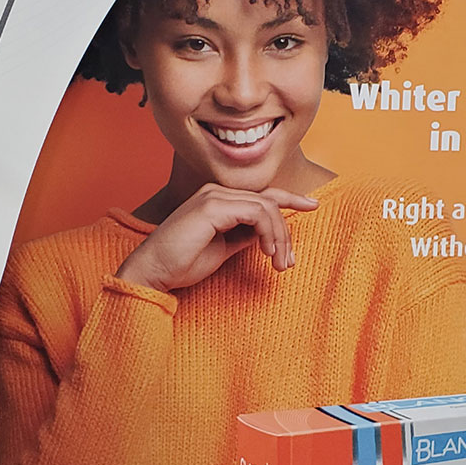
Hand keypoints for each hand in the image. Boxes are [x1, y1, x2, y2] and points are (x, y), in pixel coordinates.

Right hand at [116, 184, 317, 292]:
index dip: (290, 198)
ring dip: (279, 236)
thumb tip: (267, 234)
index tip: (311, 206)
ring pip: (266, 206)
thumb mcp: (223, 249)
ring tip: (280, 263)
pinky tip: (267, 252)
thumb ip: (244, 236)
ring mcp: (214, 196)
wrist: (153, 272)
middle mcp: (216, 192)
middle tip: (288, 262)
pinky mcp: (213, 206)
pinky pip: (256, 212)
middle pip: (269, 201)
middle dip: (285, 232)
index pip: (261, 194)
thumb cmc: (182, 264)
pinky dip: (268, 231)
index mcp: (217, 199)